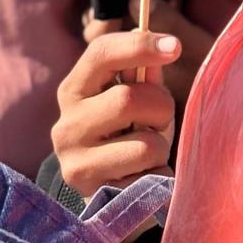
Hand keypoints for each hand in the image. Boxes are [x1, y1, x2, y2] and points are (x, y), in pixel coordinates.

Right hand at [52, 29, 180, 201]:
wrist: (108, 198)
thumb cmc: (126, 136)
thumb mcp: (134, 102)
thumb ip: (144, 77)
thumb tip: (162, 50)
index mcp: (74, 90)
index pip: (101, 53)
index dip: (140, 45)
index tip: (175, 46)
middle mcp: (67, 124)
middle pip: (128, 99)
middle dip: (161, 108)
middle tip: (161, 120)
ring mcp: (76, 162)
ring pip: (146, 145)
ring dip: (161, 147)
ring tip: (150, 152)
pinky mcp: (96, 197)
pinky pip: (150, 179)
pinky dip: (159, 175)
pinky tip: (143, 176)